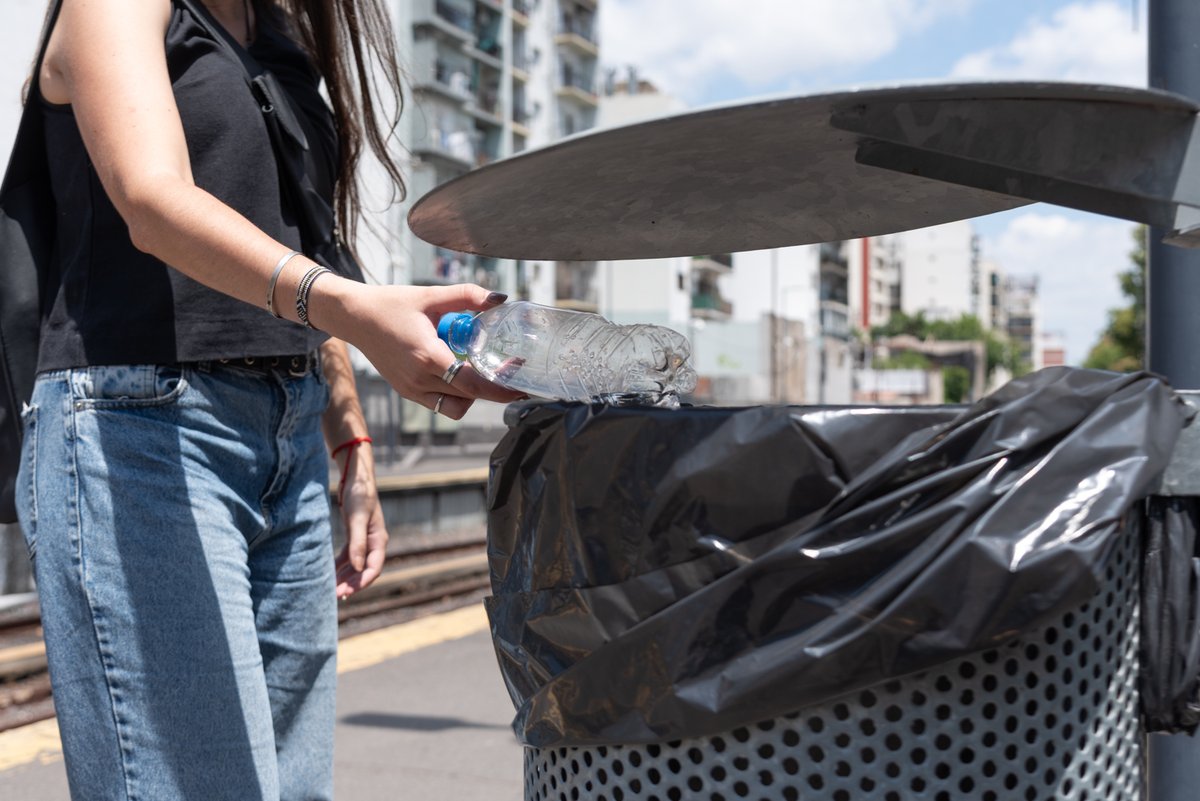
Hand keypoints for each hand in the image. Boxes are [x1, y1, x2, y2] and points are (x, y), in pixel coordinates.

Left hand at [335, 443, 387, 598]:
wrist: (356, 478)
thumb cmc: (359, 495)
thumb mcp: (357, 518)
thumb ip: (357, 543)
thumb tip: (359, 567)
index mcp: (378, 540)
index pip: (374, 569)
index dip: (362, 583)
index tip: (347, 593)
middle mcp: (373, 543)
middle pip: (364, 571)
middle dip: (351, 584)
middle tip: (335, 596)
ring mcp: (364, 540)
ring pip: (355, 566)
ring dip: (345, 578)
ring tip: (331, 590)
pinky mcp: (354, 536)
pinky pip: (348, 557)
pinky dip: (340, 566)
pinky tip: (329, 574)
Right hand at [336, 283, 524, 418]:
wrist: (355, 317)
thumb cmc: (392, 304)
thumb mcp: (431, 296)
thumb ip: (467, 296)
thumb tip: (500, 300)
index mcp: (427, 355)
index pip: (472, 383)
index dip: (500, 388)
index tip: (519, 384)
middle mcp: (419, 379)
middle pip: (469, 397)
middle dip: (494, 389)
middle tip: (511, 374)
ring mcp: (411, 389)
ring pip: (456, 407)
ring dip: (473, 395)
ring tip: (481, 372)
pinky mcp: (407, 392)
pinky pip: (440, 405)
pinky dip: (456, 395)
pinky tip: (461, 374)